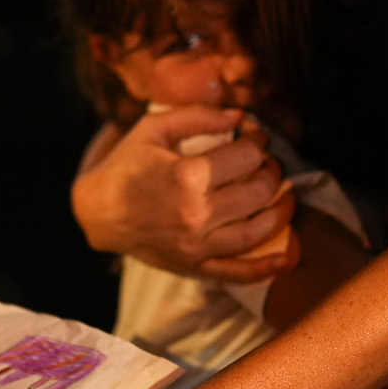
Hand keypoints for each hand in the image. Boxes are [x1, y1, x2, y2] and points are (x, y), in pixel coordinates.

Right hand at [70, 104, 296, 281]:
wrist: (98, 211)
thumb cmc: (127, 164)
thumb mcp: (155, 128)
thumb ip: (199, 116)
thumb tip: (241, 116)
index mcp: (187, 175)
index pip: (246, 156)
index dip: (258, 141)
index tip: (254, 137)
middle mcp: (196, 213)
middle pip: (259, 190)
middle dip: (272, 170)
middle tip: (266, 162)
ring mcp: (197, 245)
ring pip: (258, 229)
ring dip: (280, 208)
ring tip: (284, 193)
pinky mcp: (195, 266)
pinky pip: (239, 272)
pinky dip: (268, 266)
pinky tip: (289, 254)